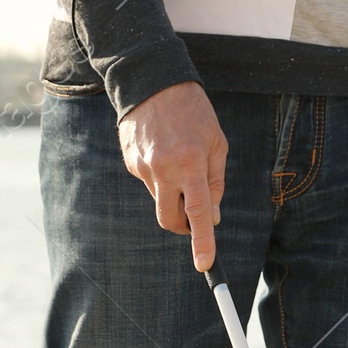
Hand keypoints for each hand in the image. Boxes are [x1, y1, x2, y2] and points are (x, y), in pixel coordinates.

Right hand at [118, 81, 227, 271]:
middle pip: (170, 219)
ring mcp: (142, 168)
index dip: (202, 242)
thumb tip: (213, 217)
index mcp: (190, 164)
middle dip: (184, 226)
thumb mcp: (217, 143)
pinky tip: (164, 151)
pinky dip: (161, 177)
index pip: (198, 213)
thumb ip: (215, 183)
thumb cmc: (194, 113)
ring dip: (174, 193)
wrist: (153, 82)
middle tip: (196, 216)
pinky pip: (149, 182)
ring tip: (180, 160)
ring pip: (160, 199)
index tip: (205, 265)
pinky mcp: (130, 163)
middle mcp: (163, 170)